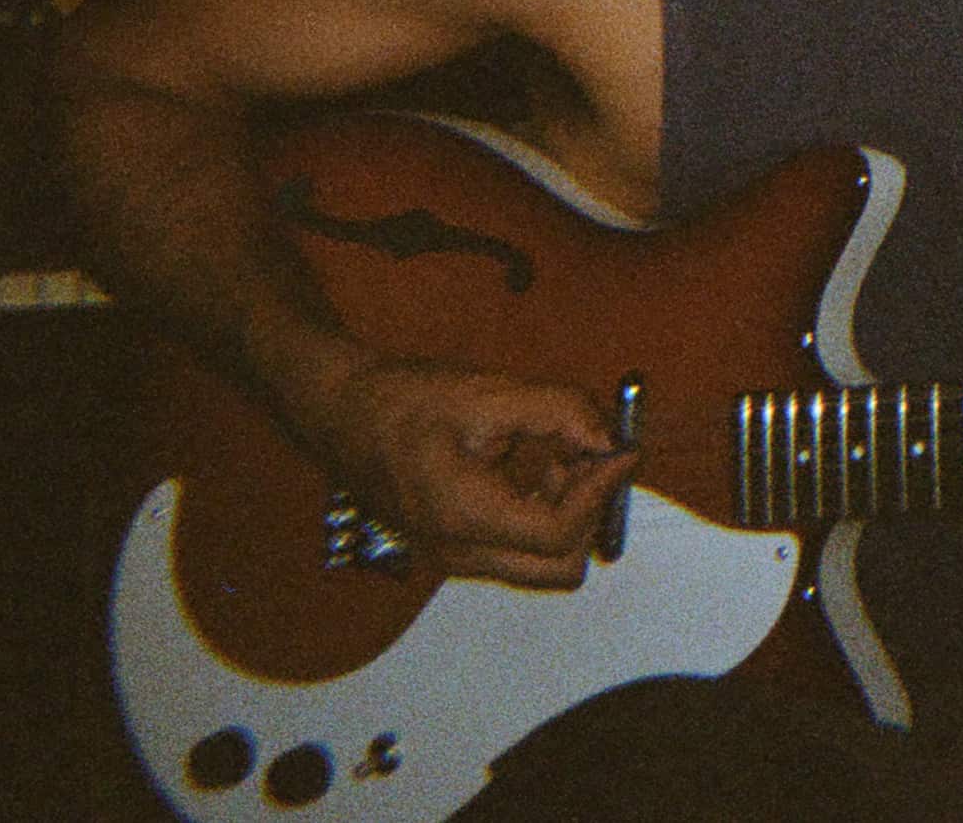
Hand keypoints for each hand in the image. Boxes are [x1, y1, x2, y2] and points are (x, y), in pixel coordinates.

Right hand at [301, 352, 637, 588]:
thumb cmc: (405, 401)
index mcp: (462, 517)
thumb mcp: (489, 393)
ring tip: (558, 457)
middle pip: (558, 570)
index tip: (621, 448)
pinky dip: (543, 517)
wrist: (341, 414)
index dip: (602, 490)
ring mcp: (452, 558)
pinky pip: (518, 552)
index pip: (559, 534)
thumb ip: (560, 412)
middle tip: (590, 460)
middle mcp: (457, 553)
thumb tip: (610, 440)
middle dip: (588, 514)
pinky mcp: (453, 549)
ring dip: (567, 516)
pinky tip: (535, 469)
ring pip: (541, 564)